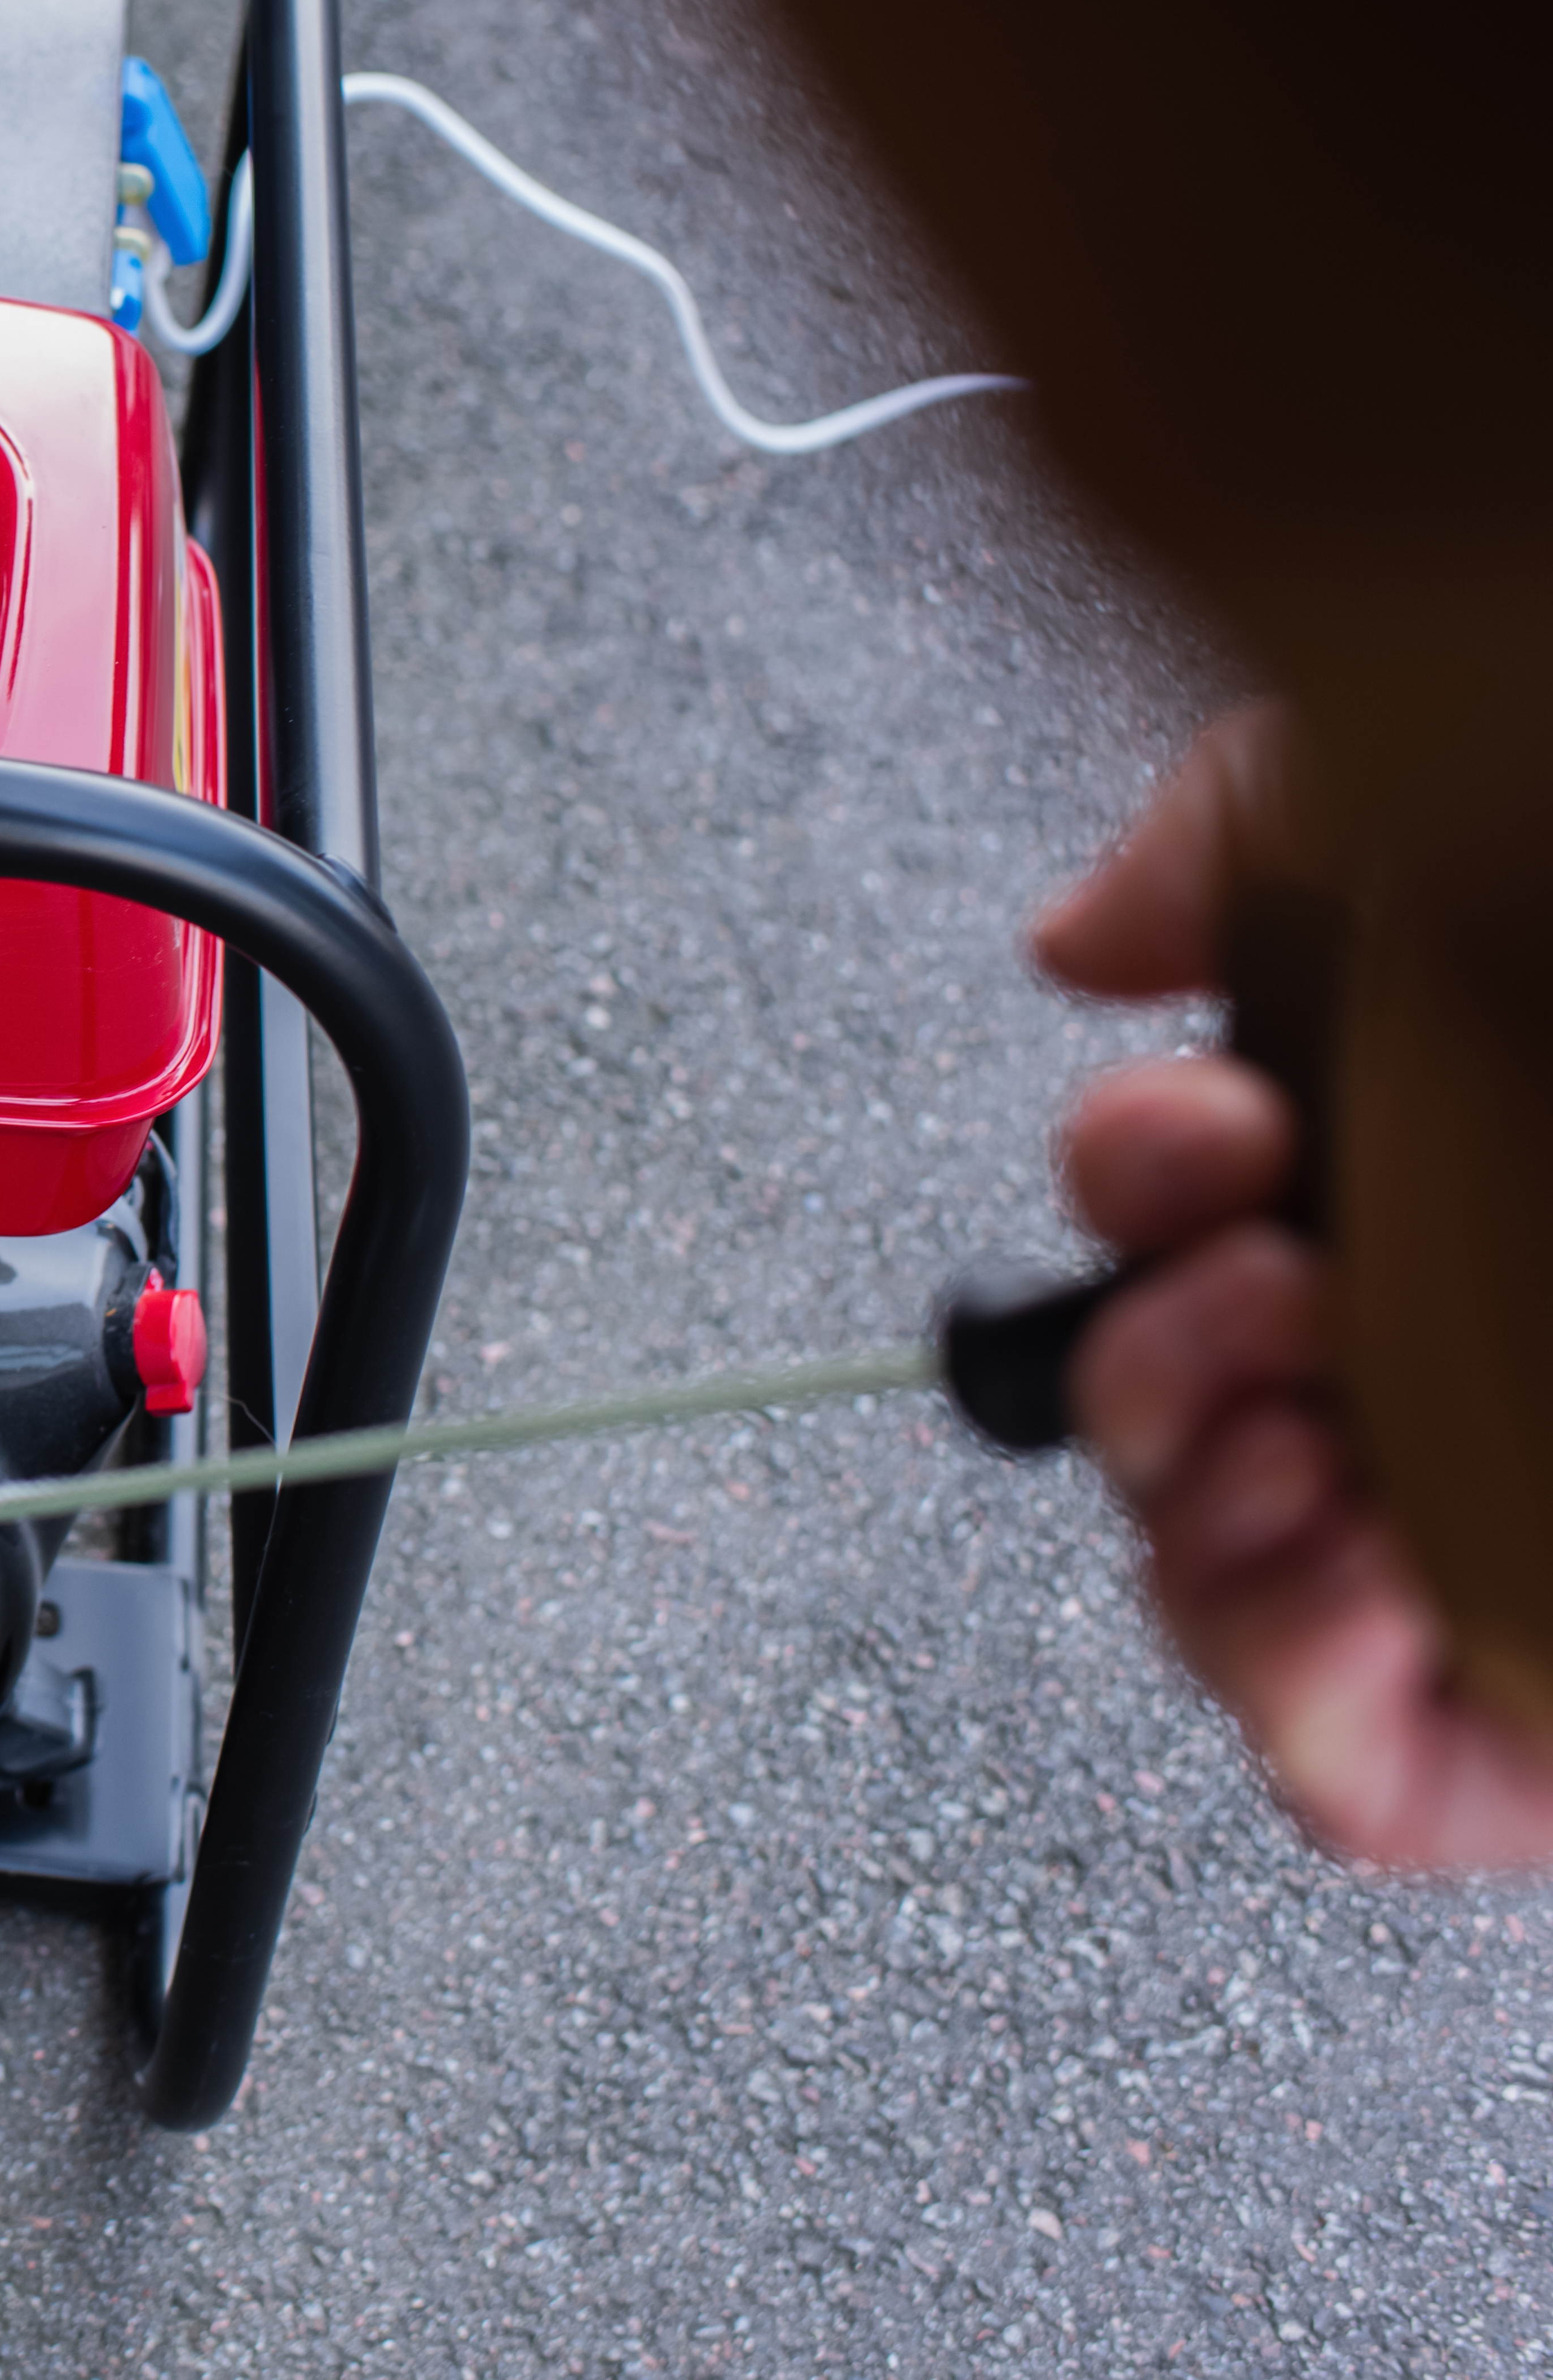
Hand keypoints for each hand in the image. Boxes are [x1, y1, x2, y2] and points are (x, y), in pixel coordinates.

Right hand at [1041, 707, 1552, 1868]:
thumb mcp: (1470, 827)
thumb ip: (1255, 840)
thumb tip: (1091, 941)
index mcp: (1405, 1199)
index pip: (1163, 1209)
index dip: (1134, 1171)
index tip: (1223, 1131)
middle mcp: (1419, 1374)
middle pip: (1147, 1415)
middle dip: (1151, 1354)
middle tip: (1278, 1289)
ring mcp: (1477, 1553)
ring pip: (1206, 1591)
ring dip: (1205, 1514)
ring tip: (1313, 1442)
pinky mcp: (1533, 1733)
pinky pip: (1337, 1772)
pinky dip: (1300, 1683)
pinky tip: (1365, 1574)